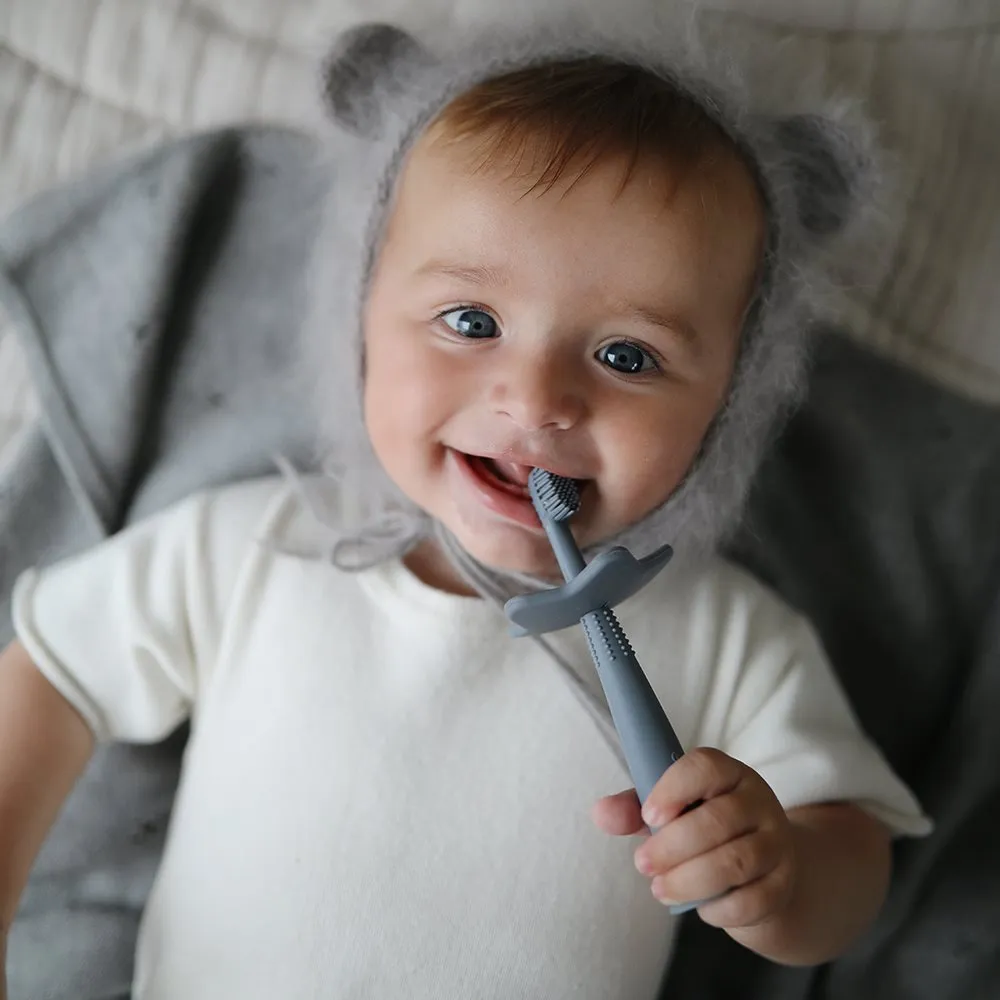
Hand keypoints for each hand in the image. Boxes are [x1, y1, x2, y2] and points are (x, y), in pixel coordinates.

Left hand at [593, 747, 796, 928]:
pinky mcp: (783, 884)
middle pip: (718, 820)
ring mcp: (776, 843)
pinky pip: (753, 901)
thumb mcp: (670, 808)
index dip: (674, 789)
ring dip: (689, 880)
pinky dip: (719, 908)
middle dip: (672, 847)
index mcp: (728, 773)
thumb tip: (601, 813)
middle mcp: (758, 802)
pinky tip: (699, 906)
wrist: (762, 865)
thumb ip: (634, 808)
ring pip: (735, 862)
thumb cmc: (703, 826)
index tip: (648, 814)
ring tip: (660, 888)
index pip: (705, 767)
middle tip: (642, 863)